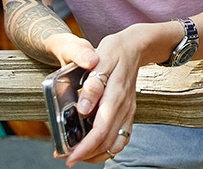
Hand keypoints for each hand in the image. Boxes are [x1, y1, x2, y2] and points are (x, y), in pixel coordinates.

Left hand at [61, 22, 172, 165]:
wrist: (136, 46)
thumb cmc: (115, 51)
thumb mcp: (100, 61)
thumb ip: (92, 86)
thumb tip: (83, 110)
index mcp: (115, 97)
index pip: (100, 131)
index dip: (84, 148)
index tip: (70, 157)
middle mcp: (124, 108)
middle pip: (106, 142)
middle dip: (85, 154)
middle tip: (66, 157)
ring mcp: (128, 111)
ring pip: (115, 143)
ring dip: (97, 154)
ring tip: (79, 155)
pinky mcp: (129, 112)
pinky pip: (122, 137)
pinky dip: (109, 147)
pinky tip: (97, 147)